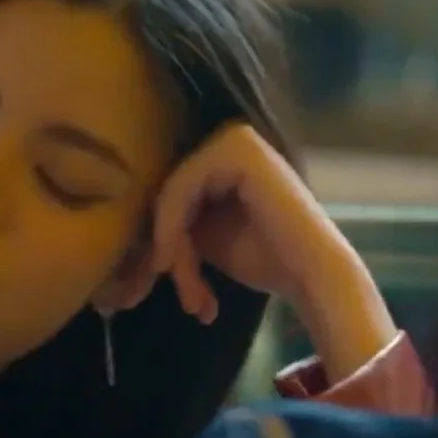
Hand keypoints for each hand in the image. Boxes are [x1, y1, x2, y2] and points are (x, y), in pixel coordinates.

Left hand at [144, 125, 397, 372]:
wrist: (311, 274)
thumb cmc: (266, 258)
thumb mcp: (202, 238)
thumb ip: (172, 222)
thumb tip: (126, 234)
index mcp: (219, 157)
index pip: (169, 193)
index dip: (162, 242)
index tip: (164, 289)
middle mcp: (227, 139)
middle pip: (167, 193)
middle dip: (168, 250)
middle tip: (186, 298)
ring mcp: (234, 139)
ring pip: (170, 194)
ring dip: (175, 250)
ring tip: (194, 294)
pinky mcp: (237, 149)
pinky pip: (180, 188)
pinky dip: (172, 230)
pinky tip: (178, 266)